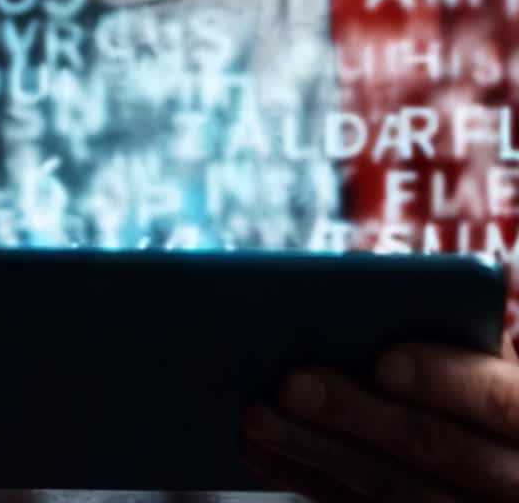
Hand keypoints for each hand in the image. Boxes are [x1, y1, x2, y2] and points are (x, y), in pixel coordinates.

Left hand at [240, 330, 518, 501]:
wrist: (500, 471)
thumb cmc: (485, 392)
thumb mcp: (494, 362)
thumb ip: (455, 324)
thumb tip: (374, 269)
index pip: (500, 400)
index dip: (443, 380)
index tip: (385, 360)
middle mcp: (512, 477)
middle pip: (434, 450)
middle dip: (357, 414)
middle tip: (290, 382)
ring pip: (393, 492)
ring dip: (317, 451)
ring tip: (257, 415)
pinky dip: (308, 481)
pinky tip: (263, 453)